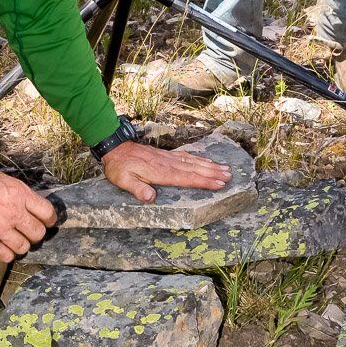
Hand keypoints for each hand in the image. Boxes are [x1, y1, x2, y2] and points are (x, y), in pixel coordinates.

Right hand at [0, 166, 56, 262]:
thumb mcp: (1, 179)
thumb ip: (17, 192)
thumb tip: (29, 202)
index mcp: (19, 194)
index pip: (47, 212)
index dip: (50, 219)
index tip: (48, 221)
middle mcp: (14, 213)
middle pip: (38, 232)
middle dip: (36, 233)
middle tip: (30, 232)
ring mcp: (1, 230)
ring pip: (24, 247)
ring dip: (21, 244)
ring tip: (14, 240)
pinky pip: (7, 256)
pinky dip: (7, 254)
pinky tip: (2, 247)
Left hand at [102, 141, 230, 202]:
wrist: (115, 148)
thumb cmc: (119, 167)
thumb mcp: (123, 181)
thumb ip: (137, 189)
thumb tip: (151, 198)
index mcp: (160, 172)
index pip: (186, 178)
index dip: (204, 181)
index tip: (219, 184)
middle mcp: (167, 164)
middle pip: (194, 169)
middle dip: (213, 173)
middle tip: (230, 176)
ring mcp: (167, 158)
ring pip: (192, 162)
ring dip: (209, 165)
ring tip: (225, 168)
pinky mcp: (165, 155)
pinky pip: (186, 157)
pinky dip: (198, 159)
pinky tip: (205, 161)